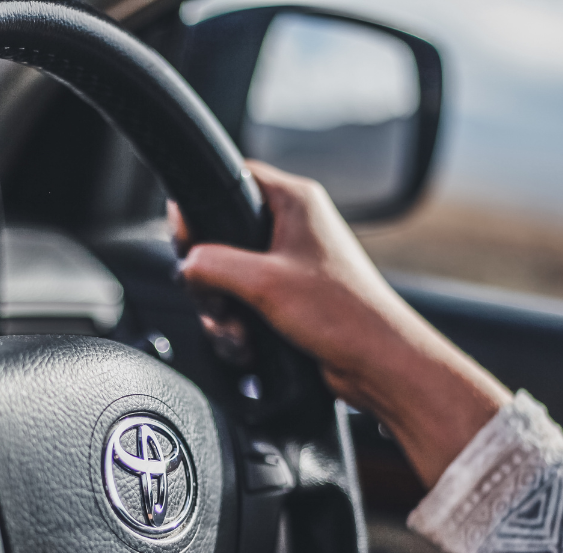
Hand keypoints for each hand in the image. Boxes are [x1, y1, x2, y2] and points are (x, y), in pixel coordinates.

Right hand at [173, 160, 509, 486]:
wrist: (375, 363)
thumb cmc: (342, 315)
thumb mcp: (263, 282)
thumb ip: (213, 264)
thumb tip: (186, 265)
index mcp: (294, 201)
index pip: (231, 179)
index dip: (200, 207)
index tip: (186, 238)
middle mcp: (293, 228)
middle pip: (221, 237)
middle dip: (210, 279)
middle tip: (216, 299)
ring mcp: (289, 265)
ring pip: (227, 278)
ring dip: (223, 311)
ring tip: (238, 331)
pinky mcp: (288, 300)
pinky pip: (243, 305)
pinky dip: (238, 327)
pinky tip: (247, 345)